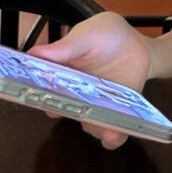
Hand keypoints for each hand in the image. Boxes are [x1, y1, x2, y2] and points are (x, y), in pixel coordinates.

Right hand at [30, 12, 152, 149]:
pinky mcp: (113, 115)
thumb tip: (35, 52)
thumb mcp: (88, 34)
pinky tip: (117, 133)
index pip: (41, 88)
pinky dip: (113, 138)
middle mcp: (72, 96)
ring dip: (95, 127)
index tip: (38, 98)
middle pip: (63, 112)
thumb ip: (66, 46)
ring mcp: (93, 108)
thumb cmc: (107, 35)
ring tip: (105, 126)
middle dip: (67, 115)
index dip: (38, 95)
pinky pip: (110, 135)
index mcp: (60, 74)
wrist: (136, 45)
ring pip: (87, 126)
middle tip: (74, 113)